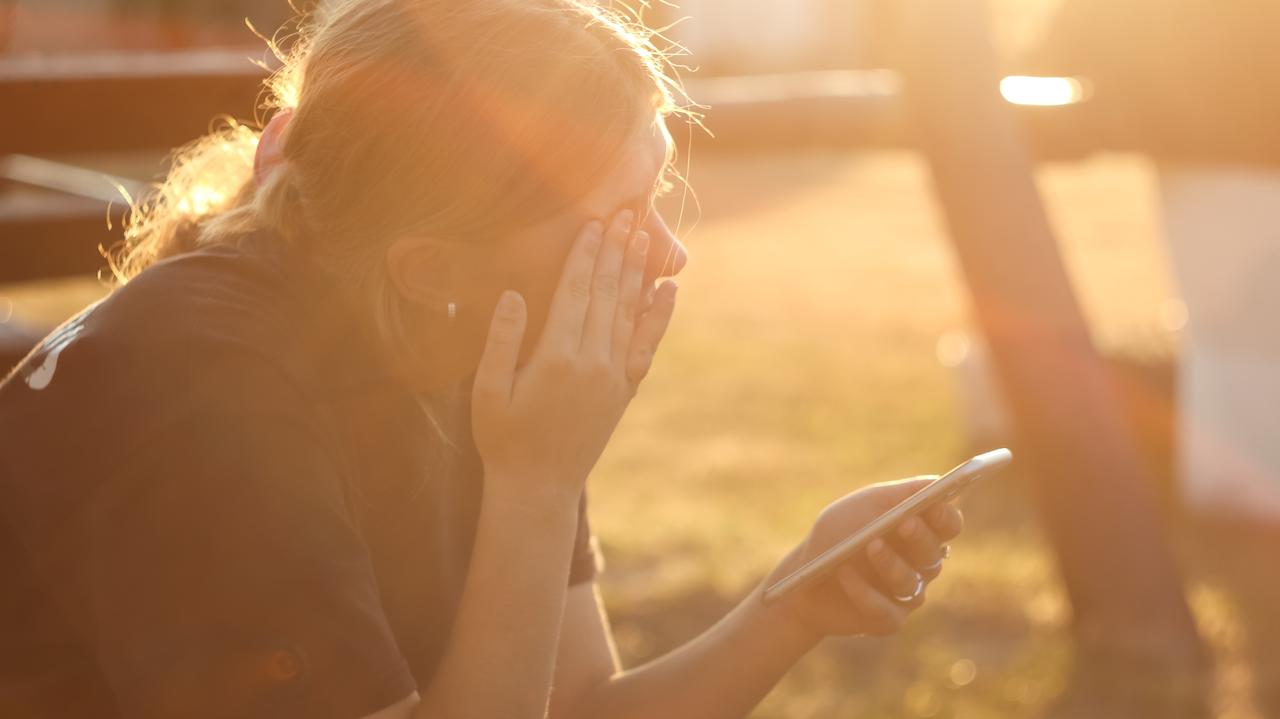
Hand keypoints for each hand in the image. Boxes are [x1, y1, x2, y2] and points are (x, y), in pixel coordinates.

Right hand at [472, 209, 677, 493]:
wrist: (539, 486)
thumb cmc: (503, 438)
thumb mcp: (488, 391)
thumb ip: (501, 341)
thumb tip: (514, 294)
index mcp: (556, 358)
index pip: (574, 292)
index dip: (585, 254)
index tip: (594, 223)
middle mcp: (592, 363)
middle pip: (606, 294)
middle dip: (615, 251)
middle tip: (627, 214)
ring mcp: (613, 377)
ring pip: (628, 313)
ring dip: (636, 272)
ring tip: (643, 238)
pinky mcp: (624, 390)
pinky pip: (647, 345)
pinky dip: (659, 316)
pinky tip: (669, 290)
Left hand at [761, 477, 963, 640]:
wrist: (803, 577)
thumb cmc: (837, 535)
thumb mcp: (861, 507)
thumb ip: (898, 495)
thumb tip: (935, 482)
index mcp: (920, 532)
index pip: (949, 525)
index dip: (945, 516)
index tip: (934, 504)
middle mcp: (920, 565)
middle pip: (934, 553)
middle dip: (920, 537)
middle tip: (904, 524)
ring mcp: (906, 595)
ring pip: (910, 583)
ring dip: (890, 563)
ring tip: (869, 546)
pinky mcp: (887, 620)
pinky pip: (885, 610)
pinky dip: (863, 592)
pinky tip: (845, 574)